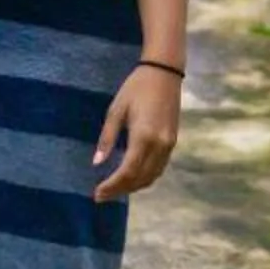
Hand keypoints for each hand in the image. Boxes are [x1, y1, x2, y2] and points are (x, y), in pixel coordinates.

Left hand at [92, 63, 180, 200]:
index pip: (127, 172)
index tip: (97, 194)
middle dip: (120, 190)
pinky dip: (145, 177)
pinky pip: (159, 168)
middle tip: (101, 196)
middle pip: (139, 179)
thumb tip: (97, 162)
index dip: (112, 186)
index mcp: (143, 137)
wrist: (164, 73)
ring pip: (152, 177)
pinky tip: (132, 177)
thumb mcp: (116, 110)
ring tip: (114, 189)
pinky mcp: (173, 142)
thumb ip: (107, 138)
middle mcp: (159, 145)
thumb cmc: (135, 88)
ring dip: (133, 186)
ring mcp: (169, 145)